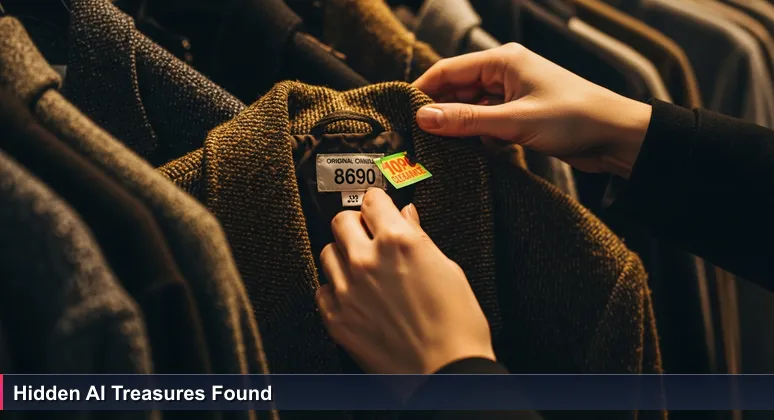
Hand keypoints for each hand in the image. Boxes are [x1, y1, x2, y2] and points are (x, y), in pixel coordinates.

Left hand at [316, 188, 494, 373]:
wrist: (447, 371)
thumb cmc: (457, 324)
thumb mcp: (447, 269)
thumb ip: (419, 237)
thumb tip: (406, 217)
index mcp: (398, 242)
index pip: (372, 199)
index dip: (378, 202)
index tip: (379, 207)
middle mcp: (367, 260)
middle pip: (341, 220)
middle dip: (355, 223)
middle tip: (368, 234)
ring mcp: (348, 290)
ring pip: (327, 252)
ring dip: (342, 254)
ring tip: (361, 267)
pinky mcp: (337, 319)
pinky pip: (322, 290)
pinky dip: (335, 288)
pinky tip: (354, 295)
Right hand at [412, 43, 652, 178]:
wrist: (618, 136)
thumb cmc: (575, 119)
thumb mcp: (515, 121)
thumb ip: (467, 121)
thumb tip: (424, 118)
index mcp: (503, 61)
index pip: (448, 70)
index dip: (422, 90)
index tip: (401, 113)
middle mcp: (505, 73)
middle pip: (457, 89)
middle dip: (437, 111)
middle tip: (415, 136)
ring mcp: (513, 94)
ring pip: (471, 108)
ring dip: (456, 126)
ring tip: (435, 148)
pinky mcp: (521, 115)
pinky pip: (487, 122)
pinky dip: (475, 136)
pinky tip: (465, 154)